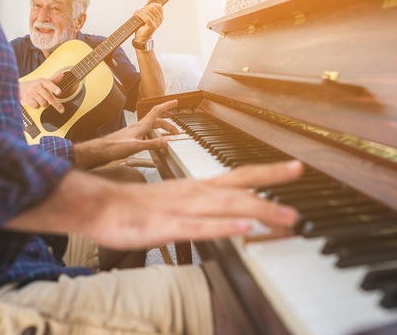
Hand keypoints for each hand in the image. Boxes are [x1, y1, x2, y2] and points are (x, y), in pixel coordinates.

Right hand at [7, 160, 304, 248]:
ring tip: (285, 218)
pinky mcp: (165, 226)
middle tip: (300, 205)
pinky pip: (199, 227)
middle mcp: (194, 193)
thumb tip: (228, 215)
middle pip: (240, 190)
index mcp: (197, 188)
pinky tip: (243, 229)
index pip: (240, 176)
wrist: (97, 205)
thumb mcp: (174, 207)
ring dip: (258, 211)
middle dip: (273, 195)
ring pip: (226, 207)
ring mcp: (181, 208)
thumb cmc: (134, 208)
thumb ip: (201, 210)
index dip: (269, 172)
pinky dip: (223, 227)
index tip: (296, 168)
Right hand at [19, 73, 64, 112]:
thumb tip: (61, 73)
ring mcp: (32, 93)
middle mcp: (37, 87)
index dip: (54, 88)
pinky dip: (38, 106)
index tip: (59, 92)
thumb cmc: (35, 85)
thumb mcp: (43, 81)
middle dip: (56, 104)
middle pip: (48, 97)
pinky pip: (36, 106)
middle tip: (62, 110)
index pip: (49, 84)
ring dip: (45, 104)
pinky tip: (36, 102)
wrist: (19, 87)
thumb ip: (54, 79)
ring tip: (43, 100)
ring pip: (43, 103)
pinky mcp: (27, 99)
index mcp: (42, 81)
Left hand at [72, 100, 179, 166]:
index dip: (166, 105)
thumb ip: (152, 144)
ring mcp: (135, 131)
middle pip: (157, 120)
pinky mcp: (131, 137)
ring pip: (151, 126)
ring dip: (161, 128)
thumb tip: (168, 141)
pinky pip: (146, 132)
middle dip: (168, 123)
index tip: (175, 102)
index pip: (156, 111)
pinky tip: (153, 139)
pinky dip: (154, 133)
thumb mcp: (136, 147)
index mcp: (141, 126)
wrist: (100, 150)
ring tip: (168, 134)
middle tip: (176, 131)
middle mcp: (139, 126)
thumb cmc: (114, 147)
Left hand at [133, 0, 162, 42]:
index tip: (145, 7)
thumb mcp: (147, 14)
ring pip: (148, 12)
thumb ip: (150, 5)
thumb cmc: (143, 26)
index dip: (151, 4)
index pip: (158, 5)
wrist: (141, 37)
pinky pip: (146, 17)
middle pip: (152, 7)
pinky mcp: (151, 26)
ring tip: (136, 14)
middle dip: (144, 8)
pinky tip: (136, 14)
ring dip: (140, 11)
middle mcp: (160, 20)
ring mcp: (156, 23)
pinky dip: (140, 14)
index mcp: (160, 16)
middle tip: (140, 12)